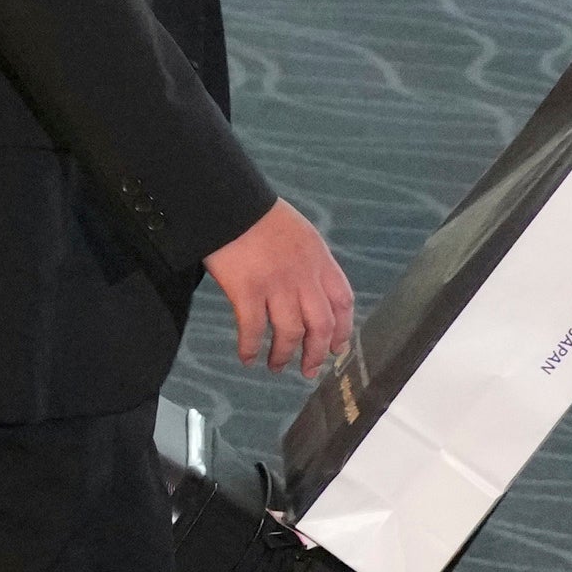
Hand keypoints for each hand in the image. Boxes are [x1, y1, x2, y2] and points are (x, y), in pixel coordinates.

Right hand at [204, 199, 356, 377]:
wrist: (228, 202)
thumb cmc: (258, 215)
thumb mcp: (299, 233)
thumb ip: (309, 262)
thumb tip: (311, 292)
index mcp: (318, 258)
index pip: (342, 301)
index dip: (342, 330)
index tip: (335, 348)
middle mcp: (303, 274)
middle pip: (320, 325)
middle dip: (315, 353)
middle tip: (308, 370)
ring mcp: (276, 283)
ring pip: (290, 332)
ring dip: (283, 355)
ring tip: (275, 365)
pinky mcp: (247, 290)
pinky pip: (253, 329)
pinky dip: (251, 348)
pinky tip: (247, 357)